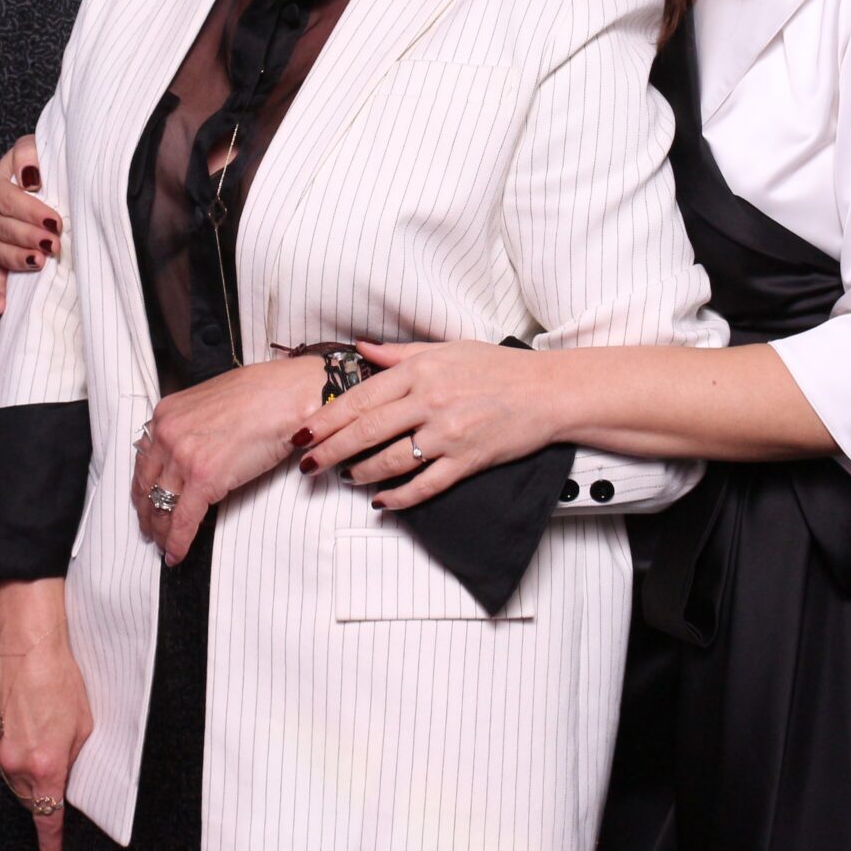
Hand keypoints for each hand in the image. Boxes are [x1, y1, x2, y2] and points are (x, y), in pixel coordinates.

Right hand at [0, 133, 60, 314]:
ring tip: (42, 262)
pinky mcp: (1, 256)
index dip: (27, 210)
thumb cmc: (43, 161)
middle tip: (53, 242)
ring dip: (19, 259)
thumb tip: (30, 178)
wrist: (47, 176)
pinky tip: (1, 306)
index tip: (53, 218)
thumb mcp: (36, 146)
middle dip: (28, 236)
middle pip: (0, 227)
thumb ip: (28, 154)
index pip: (3, 198)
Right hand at [0, 579, 92, 850]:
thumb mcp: (84, 722)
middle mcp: (14, 761)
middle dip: (43, 792)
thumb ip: (76, 756)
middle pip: (29, 795)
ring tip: (42, 733)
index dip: (50, 840)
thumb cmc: (59, 674)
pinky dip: (11, 745)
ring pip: (12, 775)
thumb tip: (70, 775)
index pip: (48, 815)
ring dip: (27, 767)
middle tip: (57, 770)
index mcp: (45, 763)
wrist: (25, 640)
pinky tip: (24, 720)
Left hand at [131, 356, 325, 563]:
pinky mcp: (203, 479)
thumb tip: (195, 449)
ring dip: (160, 531)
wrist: (288, 397)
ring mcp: (182, 456)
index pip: (145, 459)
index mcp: (167, 413)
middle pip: (145, 484)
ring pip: (160, 506)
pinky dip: (177, 542)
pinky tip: (176, 555)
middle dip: (146, 512)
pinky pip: (183, 520)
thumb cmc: (264, 395)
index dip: (144, 485)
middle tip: (150, 529)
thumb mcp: (213, 402)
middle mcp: (167, 433)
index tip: (146, 499)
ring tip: (163, 545)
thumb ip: (195, 426)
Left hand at [292, 339, 566, 510]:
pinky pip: (425, 485)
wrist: (546, 391)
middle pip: (366, 432)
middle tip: (308, 464)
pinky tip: (382, 503)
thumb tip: (362, 348)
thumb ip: (399, 353)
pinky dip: (400, 498)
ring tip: (345, 479)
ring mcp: (447, 434)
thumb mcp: (446, 349)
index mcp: (420, 372)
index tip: (304, 431)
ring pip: (390, 461)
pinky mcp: (466, 460)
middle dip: (330, 451)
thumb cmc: (498, 368)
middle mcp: (429, 402)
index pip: (360, 399)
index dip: (327, 419)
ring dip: (361, 474)